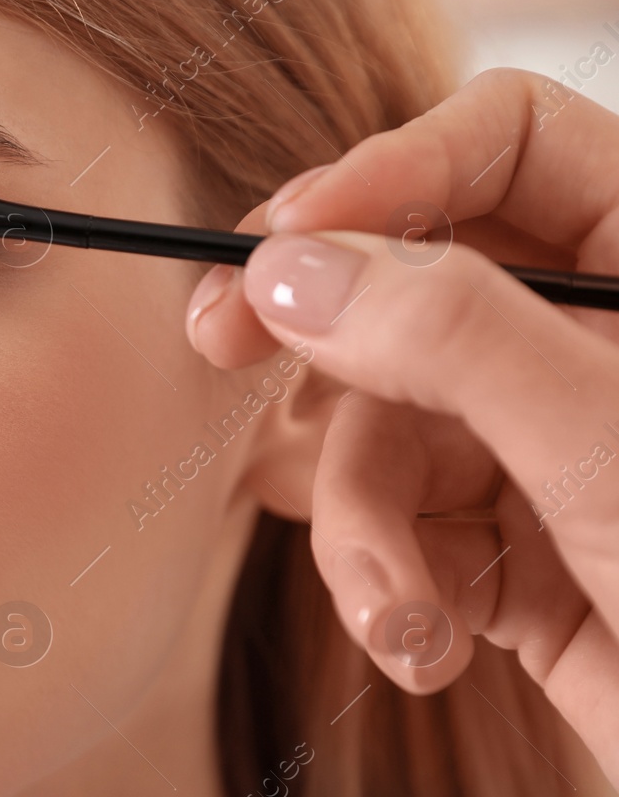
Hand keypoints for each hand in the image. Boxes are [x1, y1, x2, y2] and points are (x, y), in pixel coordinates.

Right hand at [184, 68, 618, 787]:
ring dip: (364, 527)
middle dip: (319, 335)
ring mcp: (547, 445)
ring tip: (403, 614)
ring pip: (383, 425)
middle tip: (217, 336)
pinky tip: (427, 653)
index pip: (509, 143)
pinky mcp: (508, 548)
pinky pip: (398, 527)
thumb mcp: (606, 446)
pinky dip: (390, 590)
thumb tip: (291, 266)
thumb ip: (451, 337)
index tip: (281, 241)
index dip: (389, 172)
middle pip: (411, 280)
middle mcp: (594, 341)